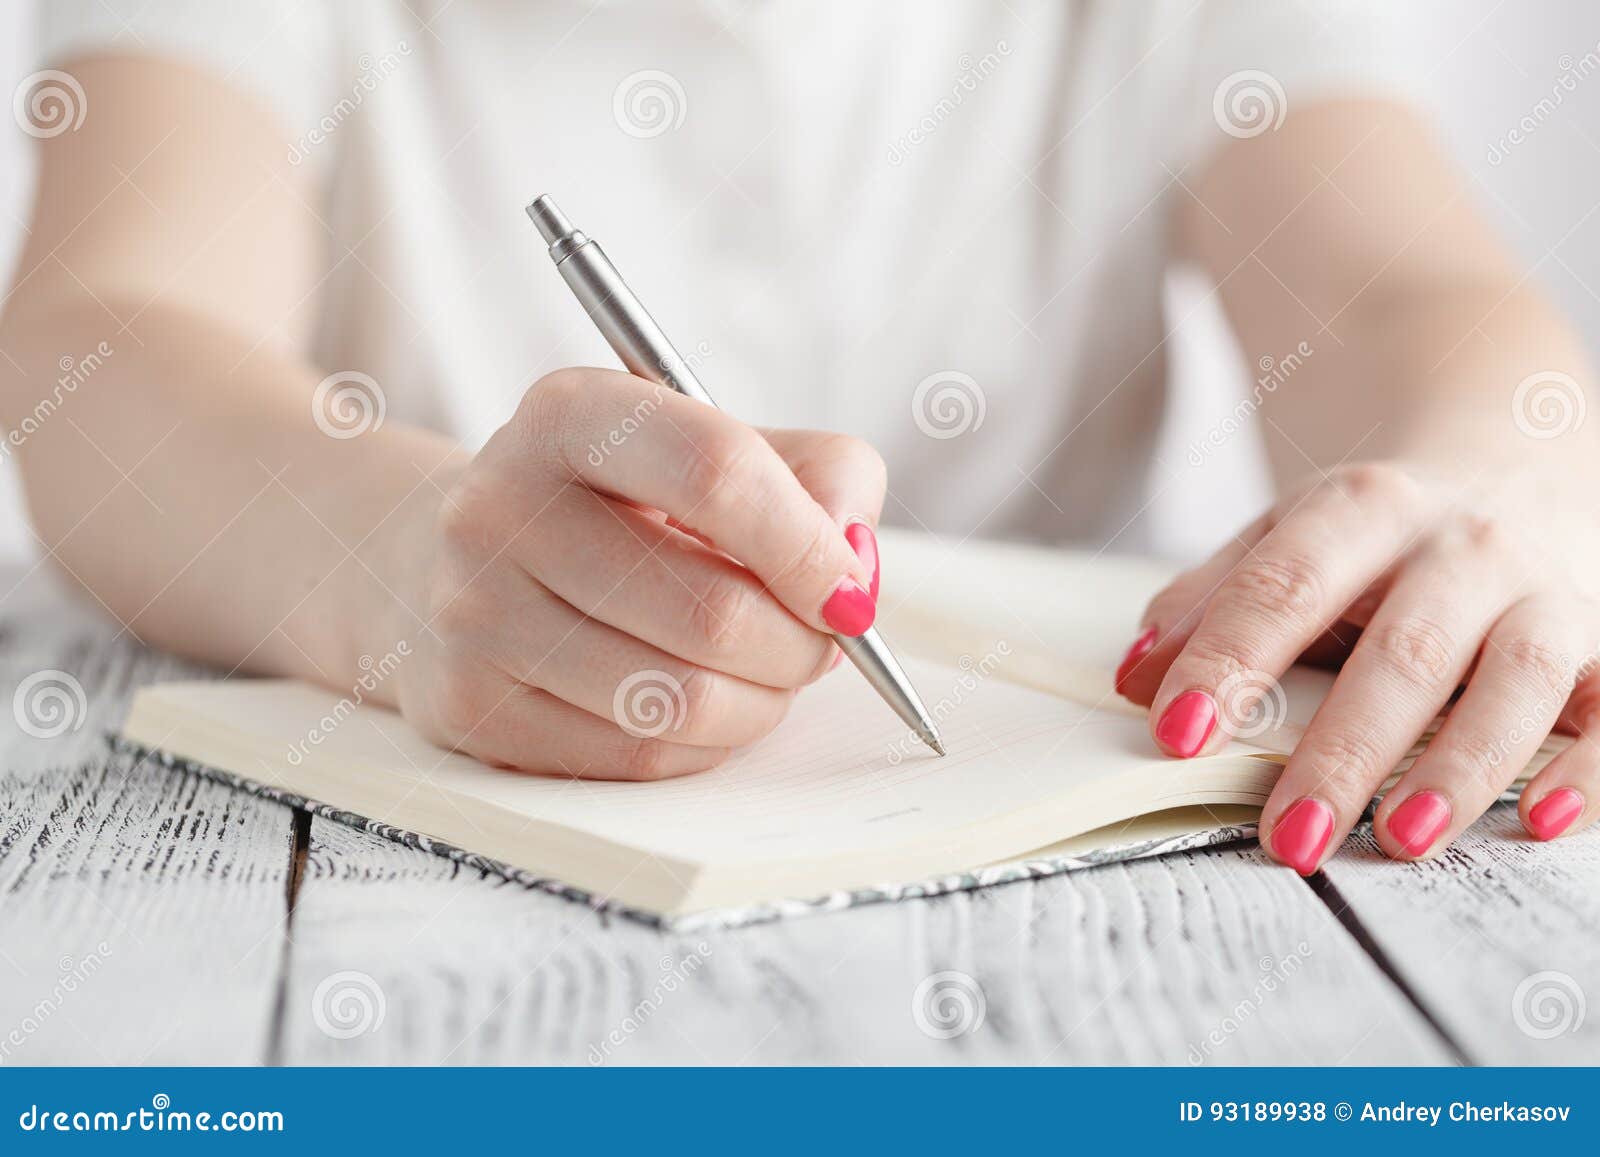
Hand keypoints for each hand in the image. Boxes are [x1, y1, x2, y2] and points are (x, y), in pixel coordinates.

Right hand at [381, 368, 884, 778]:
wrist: (478, 559)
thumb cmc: (636, 501)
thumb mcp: (729, 446)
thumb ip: (823, 479)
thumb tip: (851, 570)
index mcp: (571, 413)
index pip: (716, 472)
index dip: (806, 546)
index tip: (849, 595)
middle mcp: (499, 505)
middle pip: (710, 612)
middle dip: (799, 646)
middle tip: (818, 643)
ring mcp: (473, 612)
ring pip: (678, 699)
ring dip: (760, 701)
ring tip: (763, 672)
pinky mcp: (470, 705)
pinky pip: (637, 753)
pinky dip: (704, 742)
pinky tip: (701, 702)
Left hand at [1115, 461, 1599, 870]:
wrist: (1514, 457)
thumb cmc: (1377, 532)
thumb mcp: (1284, 537)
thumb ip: (1209, 601)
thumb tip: (1134, 676)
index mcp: (1363, 508)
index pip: (1284, 586)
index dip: (1226, 660)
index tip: (1175, 733)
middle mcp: (1462, 543)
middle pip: (1403, 649)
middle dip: (1343, 750)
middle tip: (1289, 833)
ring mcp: (1544, 588)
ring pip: (1514, 678)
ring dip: (1458, 767)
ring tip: (1400, 839)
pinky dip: (1588, 766)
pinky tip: (1542, 820)